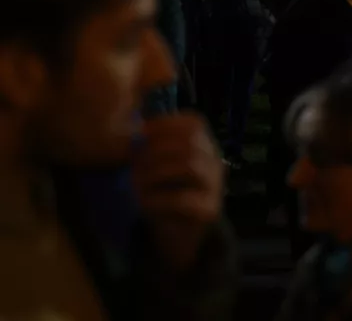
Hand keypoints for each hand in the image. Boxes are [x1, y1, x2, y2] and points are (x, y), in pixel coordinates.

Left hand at [132, 113, 223, 270]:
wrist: (179, 235)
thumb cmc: (165, 194)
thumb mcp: (158, 166)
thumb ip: (151, 147)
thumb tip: (131, 129)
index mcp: (204, 147)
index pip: (194, 123)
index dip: (167, 123)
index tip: (141, 132)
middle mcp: (215, 163)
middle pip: (192, 142)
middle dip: (158, 149)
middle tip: (135, 162)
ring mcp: (215, 186)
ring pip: (190, 166)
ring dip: (157, 172)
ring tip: (137, 183)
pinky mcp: (209, 210)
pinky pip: (183, 199)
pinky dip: (158, 200)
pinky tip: (145, 203)